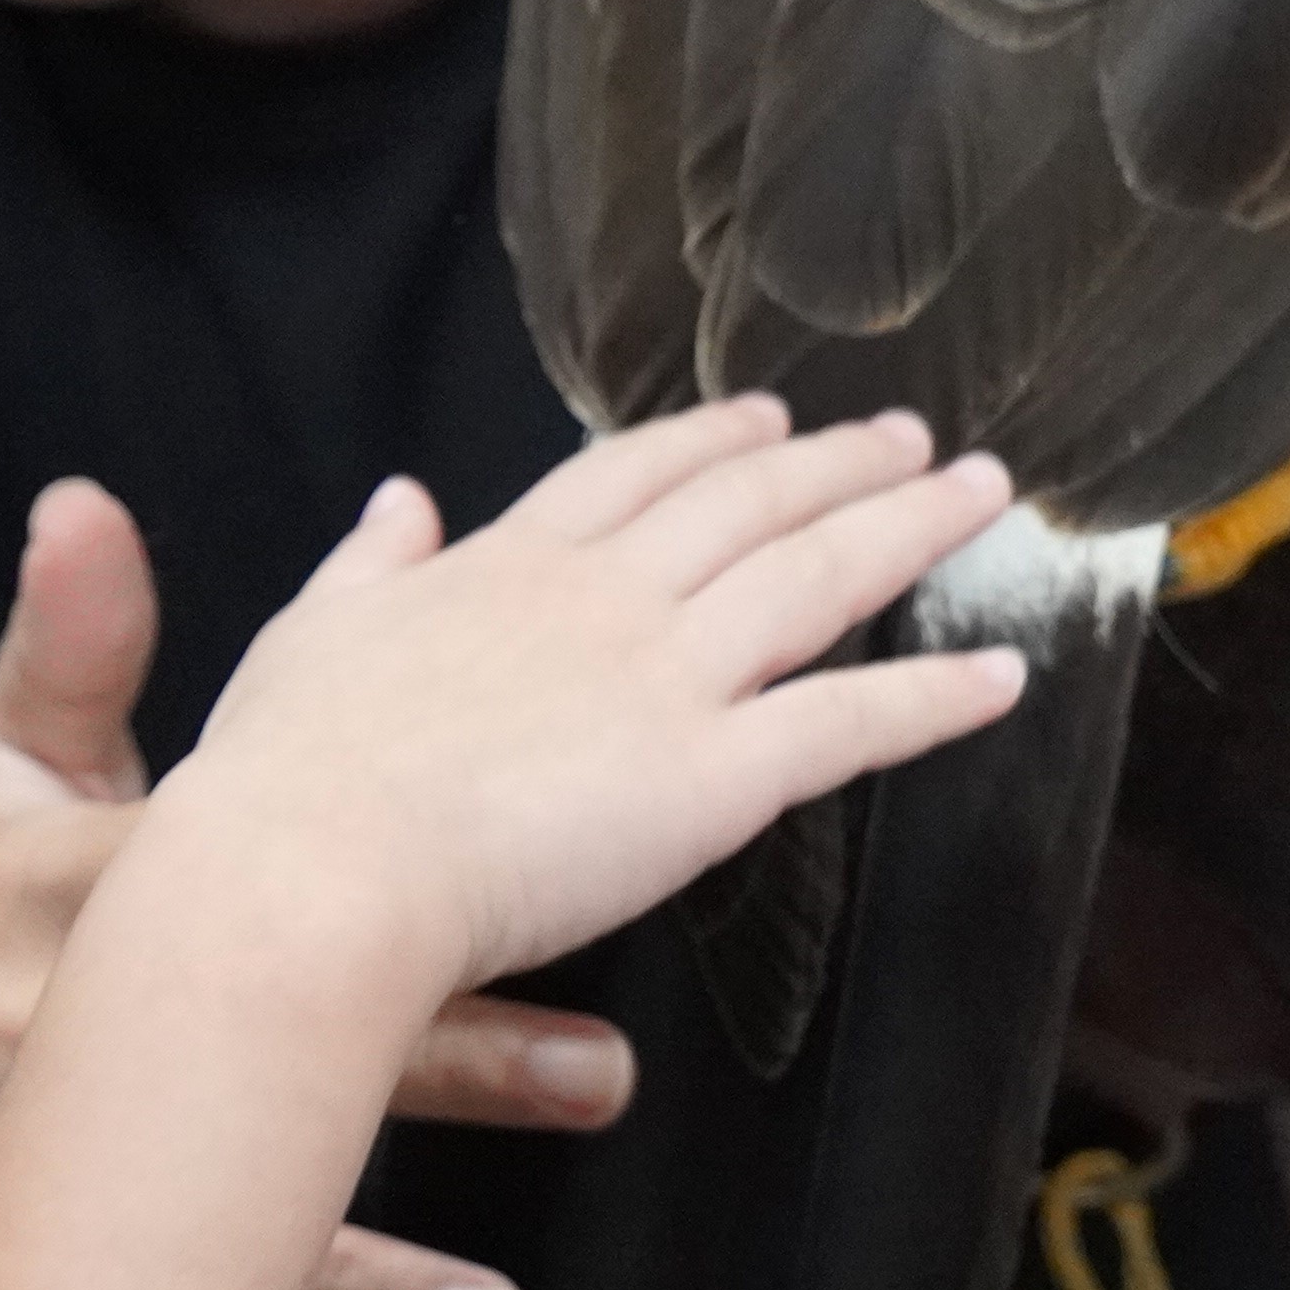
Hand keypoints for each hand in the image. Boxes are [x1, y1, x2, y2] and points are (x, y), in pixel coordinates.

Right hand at [0, 479, 643, 1289]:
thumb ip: (63, 643)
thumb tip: (91, 503)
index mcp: (49, 894)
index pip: (232, 893)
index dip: (364, 899)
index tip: (507, 893)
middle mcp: (32, 1040)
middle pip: (252, 1059)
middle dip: (435, 1074)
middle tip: (601, 1074)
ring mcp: (3, 1182)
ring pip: (191, 1240)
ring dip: (351, 1287)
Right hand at [166, 398, 1022, 1018]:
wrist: (316, 870)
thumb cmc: (290, 778)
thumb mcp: (308, 636)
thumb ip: (367, 568)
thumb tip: (399, 502)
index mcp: (505, 569)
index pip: (628, 477)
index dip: (706, 441)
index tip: (765, 419)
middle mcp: (602, 600)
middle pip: (747, 505)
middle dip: (838, 463)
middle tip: (910, 435)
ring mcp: (665, 678)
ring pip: (816, 579)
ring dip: (910, 529)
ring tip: (979, 496)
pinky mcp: (714, 776)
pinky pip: (847, 724)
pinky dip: (933, 697)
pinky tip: (999, 677)